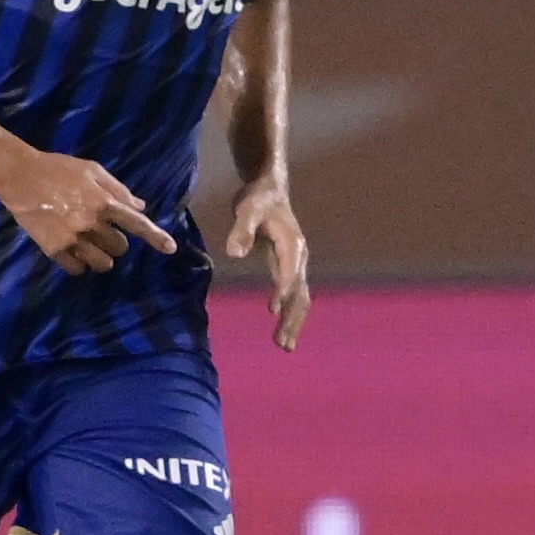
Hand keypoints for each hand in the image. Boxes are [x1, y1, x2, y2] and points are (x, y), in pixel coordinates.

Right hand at [0, 147, 176, 274]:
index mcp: (103, 201)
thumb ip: (117, 189)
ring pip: (102, 263)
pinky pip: (78, 269)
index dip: (156, 237)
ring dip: (101, 257)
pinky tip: (73, 252)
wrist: (19, 176)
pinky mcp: (54, 249)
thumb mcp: (91, 170)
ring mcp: (73, 239)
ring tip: (89, 245)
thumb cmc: (57, 168)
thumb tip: (140, 207)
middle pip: (120, 248)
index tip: (170, 249)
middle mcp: (91, 223)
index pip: (137, 224)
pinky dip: (80, 264)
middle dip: (116, 242)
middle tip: (102, 231)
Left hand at [227, 176, 309, 349]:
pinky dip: (289, 311)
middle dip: (292, 318)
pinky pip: (293, 293)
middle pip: (300, 292)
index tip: (274, 310)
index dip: (282, 290)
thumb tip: (234, 253)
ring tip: (283, 345)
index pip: (289, 271)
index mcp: (292, 244)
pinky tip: (281, 326)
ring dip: (293, 321)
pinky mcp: (289, 266)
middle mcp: (299, 256)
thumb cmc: (258, 198)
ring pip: (300, 297)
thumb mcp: (246, 209)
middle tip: (282, 344)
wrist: (270, 189)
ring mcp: (296, 263)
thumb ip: (241, 229)